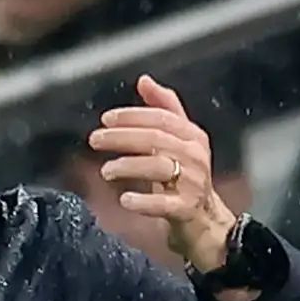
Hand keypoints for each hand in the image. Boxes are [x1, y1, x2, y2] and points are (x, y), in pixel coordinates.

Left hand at [88, 75, 236, 272]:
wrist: (204, 220)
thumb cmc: (185, 175)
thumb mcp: (179, 140)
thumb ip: (164, 109)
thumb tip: (144, 80)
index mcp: (192, 136)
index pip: (161, 118)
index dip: (132, 116)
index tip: (105, 119)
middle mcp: (195, 156)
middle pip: (156, 140)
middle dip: (122, 137)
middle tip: (94, 139)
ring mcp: (193, 183)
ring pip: (158, 167)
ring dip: (128, 166)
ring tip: (106, 170)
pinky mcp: (186, 209)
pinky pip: (164, 203)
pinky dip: (143, 201)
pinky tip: (124, 199)